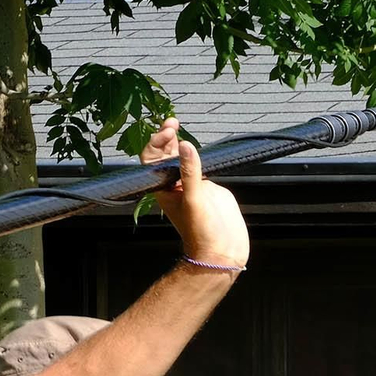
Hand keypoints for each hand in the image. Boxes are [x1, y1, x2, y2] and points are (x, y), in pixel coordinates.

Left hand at [141, 118, 248, 268]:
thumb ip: (190, 172)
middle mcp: (176, 186)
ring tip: (178, 127)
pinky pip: (200, 168)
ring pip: (181, 160)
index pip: (152, 159)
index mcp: (164, 189)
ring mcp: (192, 187)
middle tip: (173, 122)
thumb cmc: (202, 233)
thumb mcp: (194, 201)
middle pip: (165, 156)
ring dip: (179, 144)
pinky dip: (198, 156)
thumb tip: (186, 146)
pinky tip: (199, 148)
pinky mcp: (209, 190)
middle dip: (166, 137)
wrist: (222, 253)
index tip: (170, 131)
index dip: (157, 142)